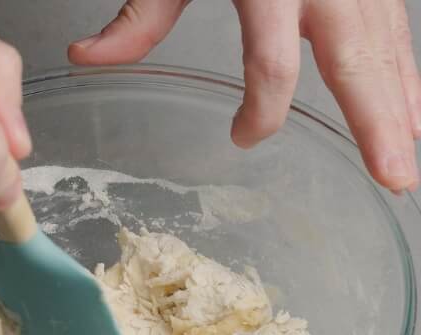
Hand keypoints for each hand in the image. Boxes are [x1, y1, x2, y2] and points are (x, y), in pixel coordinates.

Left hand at [69, 0, 420, 192]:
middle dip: (376, 122)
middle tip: (393, 178)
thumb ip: (140, 14)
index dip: (259, 113)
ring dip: (400, 104)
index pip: (273, 65)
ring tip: (404, 165)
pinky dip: (404, 70)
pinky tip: (411, 112)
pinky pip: (396, 27)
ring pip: (387, 45)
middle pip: (356, 60)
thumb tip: (85, 56)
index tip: (239, 138)